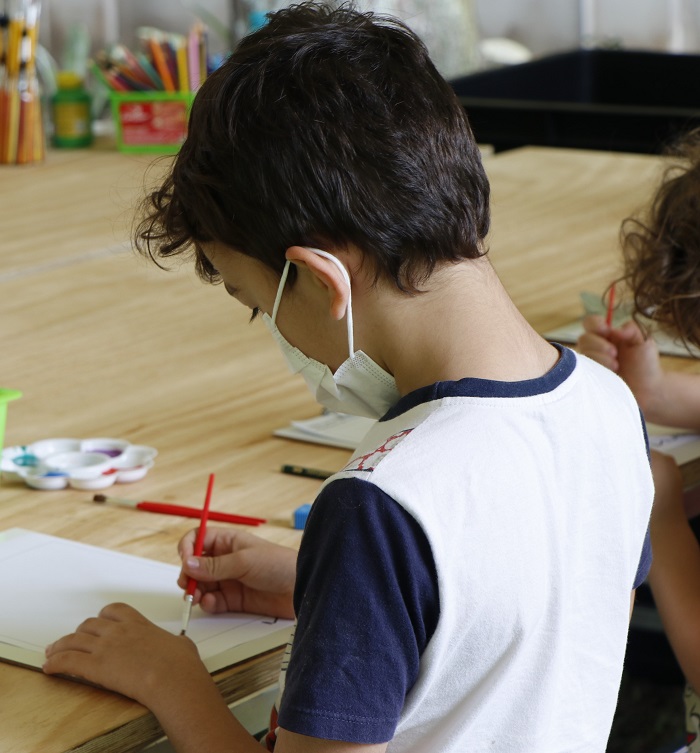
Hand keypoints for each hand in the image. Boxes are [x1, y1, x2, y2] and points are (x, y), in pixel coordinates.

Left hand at [43, 603, 210, 706]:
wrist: (172, 677)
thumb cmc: (180, 664)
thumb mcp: (182, 645)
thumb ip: (175, 642)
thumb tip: (180, 645)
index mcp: (139, 625)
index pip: (114, 611)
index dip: (102, 616)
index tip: (99, 622)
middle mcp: (119, 632)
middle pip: (90, 624)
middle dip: (80, 632)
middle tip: (75, 639)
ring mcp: (105, 647)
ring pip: (73, 640)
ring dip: (60, 646)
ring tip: (53, 651)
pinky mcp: (95, 666)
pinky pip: (67, 660)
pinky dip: (54, 663)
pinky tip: (49, 667)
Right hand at [178, 528, 296, 618]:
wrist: (301, 589)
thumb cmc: (279, 564)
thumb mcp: (245, 561)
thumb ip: (215, 565)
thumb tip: (188, 564)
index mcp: (229, 542)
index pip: (199, 538)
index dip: (188, 548)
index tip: (185, 561)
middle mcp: (226, 560)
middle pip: (195, 564)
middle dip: (188, 574)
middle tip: (187, 585)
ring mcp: (229, 580)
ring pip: (201, 585)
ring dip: (195, 591)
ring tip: (197, 597)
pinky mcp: (233, 599)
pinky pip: (212, 601)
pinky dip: (207, 603)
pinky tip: (211, 603)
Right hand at [577, 314, 663, 415]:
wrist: (649, 391)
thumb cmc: (646, 365)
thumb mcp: (644, 341)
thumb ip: (632, 329)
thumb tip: (615, 330)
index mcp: (607, 337)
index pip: (590, 323)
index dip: (595, 324)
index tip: (607, 331)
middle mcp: (595, 349)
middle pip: (583, 338)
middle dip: (598, 344)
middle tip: (615, 353)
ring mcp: (590, 364)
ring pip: (582, 355)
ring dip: (599, 359)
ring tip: (616, 367)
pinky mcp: (588, 379)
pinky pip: (581, 372)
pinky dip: (594, 371)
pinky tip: (608, 375)